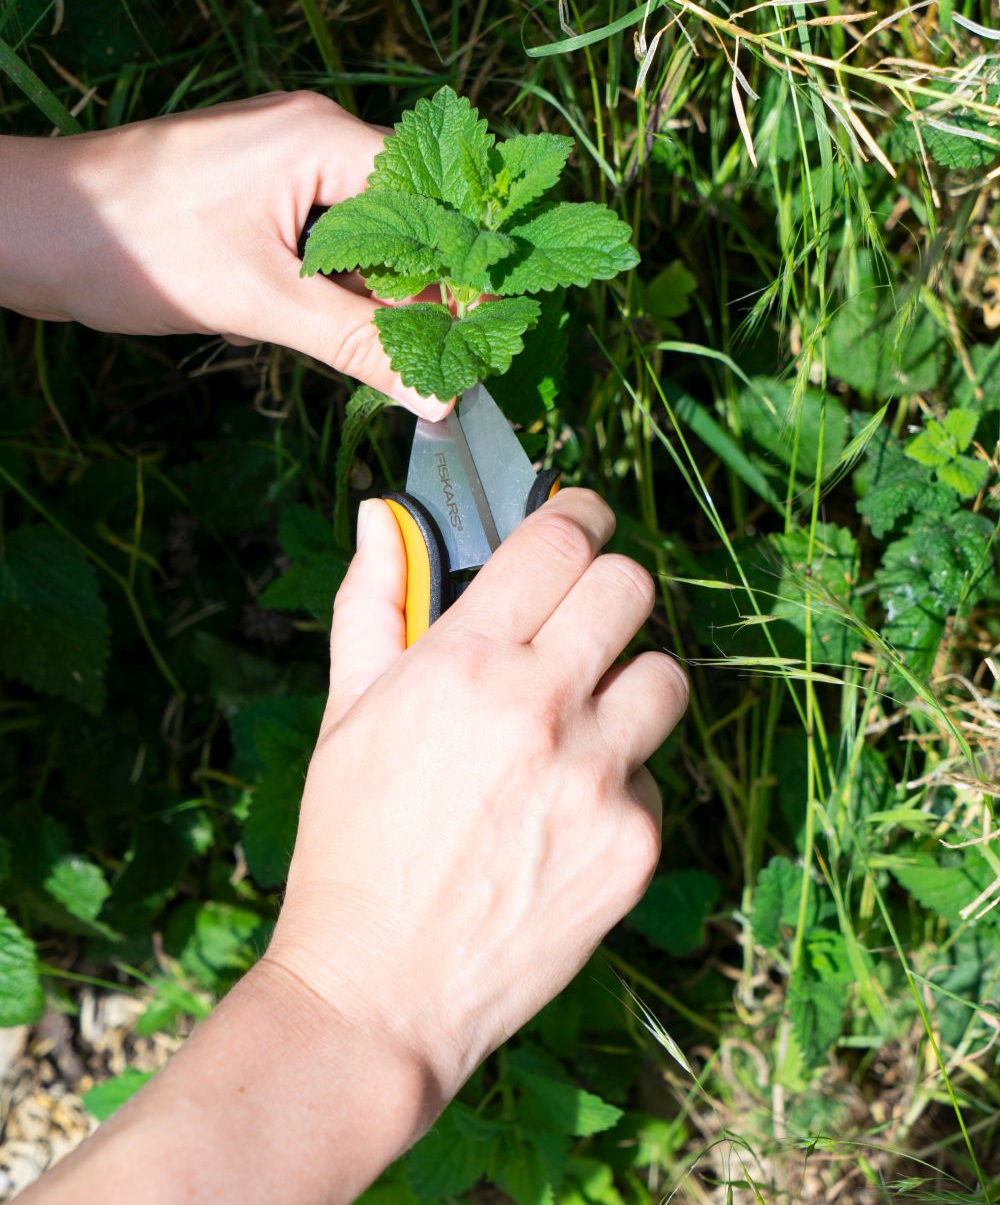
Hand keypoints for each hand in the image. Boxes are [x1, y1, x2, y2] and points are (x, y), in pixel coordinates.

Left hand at [0, 92, 450, 419]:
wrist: (26, 229)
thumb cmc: (132, 244)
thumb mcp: (260, 301)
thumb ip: (358, 343)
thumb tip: (437, 392)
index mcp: (321, 138)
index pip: (432, 197)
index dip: (462, 268)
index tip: (485, 331)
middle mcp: (310, 137)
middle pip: (405, 216)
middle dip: (421, 288)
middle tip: (447, 356)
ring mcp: (280, 164)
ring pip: (363, 235)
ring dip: (373, 293)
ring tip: (384, 350)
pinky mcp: (254, 195)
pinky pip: (321, 241)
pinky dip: (331, 287)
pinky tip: (326, 327)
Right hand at [266, 488, 687, 1098]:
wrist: (381, 989)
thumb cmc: (350, 842)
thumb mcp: (346, 712)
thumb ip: (373, 601)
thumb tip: (381, 514)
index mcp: (467, 661)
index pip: (560, 539)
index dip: (578, 513)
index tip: (580, 518)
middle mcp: (542, 707)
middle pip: (630, 585)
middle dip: (608, 585)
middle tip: (582, 614)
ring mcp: (600, 778)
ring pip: (667, 676)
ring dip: (627, 683)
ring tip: (579, 721)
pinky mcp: (636, 844)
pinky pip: (656, 775)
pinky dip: (621, 781)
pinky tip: (565, 815)